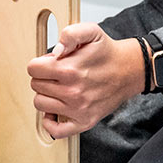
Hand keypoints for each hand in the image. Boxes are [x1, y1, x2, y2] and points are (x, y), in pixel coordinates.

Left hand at [26, 22, 145, 139]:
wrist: (129, 70)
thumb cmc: (107, 53)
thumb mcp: (91, 32)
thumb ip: (70, 34)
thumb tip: (56, 51)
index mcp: (70, 69)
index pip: (33, 69)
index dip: (40, 63)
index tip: (51, 63)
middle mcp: (73, 91)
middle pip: (35, 85)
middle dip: (43, 77)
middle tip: (58, 74)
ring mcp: (78, 109)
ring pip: (40, 104)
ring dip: (46, 95)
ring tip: (58, 88)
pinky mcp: (85, 122)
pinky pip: (56, 131)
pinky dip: (50, 122)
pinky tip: (55, 110)